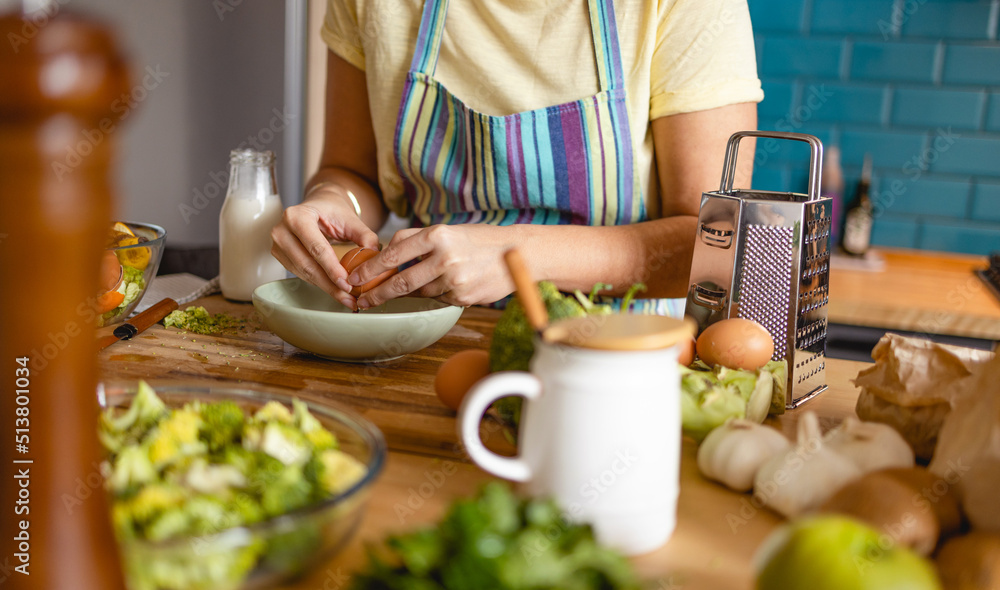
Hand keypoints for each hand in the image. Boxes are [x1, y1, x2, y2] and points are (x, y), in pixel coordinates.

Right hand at [270, 187, 379, 308]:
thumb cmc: (333, 211)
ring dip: (326, 288)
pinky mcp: (280, 255)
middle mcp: (282, 230)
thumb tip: (374, 256)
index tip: (347, 284)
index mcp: (297, 216)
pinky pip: (300, 274)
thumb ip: (366, 236)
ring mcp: (278, 244)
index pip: (316, 248)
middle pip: (308, 264)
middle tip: (349, 297)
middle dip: (330, 285)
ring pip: (303, 273)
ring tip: (346, 297)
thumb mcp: (351, 219)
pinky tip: (334, 289)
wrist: (318, 206)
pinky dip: (318, 283)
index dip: (332, 269)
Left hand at [347, 224, 516, 308]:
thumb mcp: (447, 231)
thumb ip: (417, 241)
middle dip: (377, 293)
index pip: (394, 254)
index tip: (356, 278)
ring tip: (410, 287)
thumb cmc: (479, 240)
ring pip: (419, 292)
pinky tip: (445, 285)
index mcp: (437, 235)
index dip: (371, 269)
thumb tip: (386, 256)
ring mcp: (454, 280)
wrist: (518, 254)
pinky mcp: (463, 297)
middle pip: (400, 282)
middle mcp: (445, 258)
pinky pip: (438, 299)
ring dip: (410, 292)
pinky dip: (435, 294)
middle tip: (362, 299)